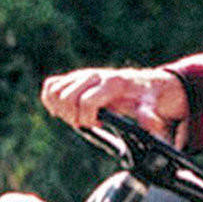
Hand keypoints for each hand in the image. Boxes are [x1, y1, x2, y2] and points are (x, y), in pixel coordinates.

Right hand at [40, 67, 188, 139]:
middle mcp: (94, 75)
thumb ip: (149, 118)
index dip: (87, 118)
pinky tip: (65, 111)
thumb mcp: (149, 108)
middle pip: (66, 97)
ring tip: (77, 117)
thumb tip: (152, 126)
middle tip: (85, 123)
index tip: (98, 124)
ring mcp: (81, 75)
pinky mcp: (73, 78)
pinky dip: (51, 100)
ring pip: (54, 91)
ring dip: (60, 109)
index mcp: (111, 83)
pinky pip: (50, 86)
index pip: (86, 101)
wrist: (142, 84)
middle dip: (72, 116)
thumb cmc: (144, 98)